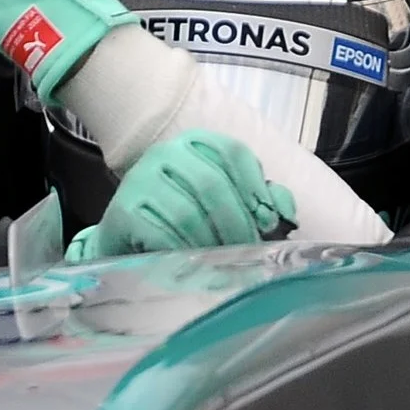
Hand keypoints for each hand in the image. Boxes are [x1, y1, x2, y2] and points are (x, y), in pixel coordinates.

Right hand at [67, 130, 297, 260]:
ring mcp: (141, 180)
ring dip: (212, 244)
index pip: (233, 153)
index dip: (256, 188)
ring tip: (224, 263)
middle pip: (212, 184)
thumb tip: (285, 212)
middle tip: (249, 251)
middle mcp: (165, 154)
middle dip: (237, 224)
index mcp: (194, 143)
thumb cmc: (182, 218)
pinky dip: (185, 254)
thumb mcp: (223, 202)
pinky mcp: (124, 211)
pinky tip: (195, 265)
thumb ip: (259, 200)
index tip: (269, 221)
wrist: (128, 237)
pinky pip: (162, 235)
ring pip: (188, 214)